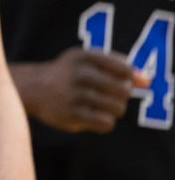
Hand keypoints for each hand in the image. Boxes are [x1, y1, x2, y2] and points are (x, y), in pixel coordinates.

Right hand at [15, 49, 144, 132]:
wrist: (32, 88)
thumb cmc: (69, 73)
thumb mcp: (89, 61)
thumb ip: (119, 67)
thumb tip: (147, 81)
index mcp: (84, 56)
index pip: (125, 70)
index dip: (127, 79)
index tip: (115, 81)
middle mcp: (79, 74)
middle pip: (124, 91)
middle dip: (120, 95)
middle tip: (105, 94)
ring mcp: (74, 95)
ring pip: (118, 108)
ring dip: (113, 109)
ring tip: (99, 105)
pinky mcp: (71, 115)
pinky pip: (107, 123)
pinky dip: (104, 121)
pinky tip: (93, 116)